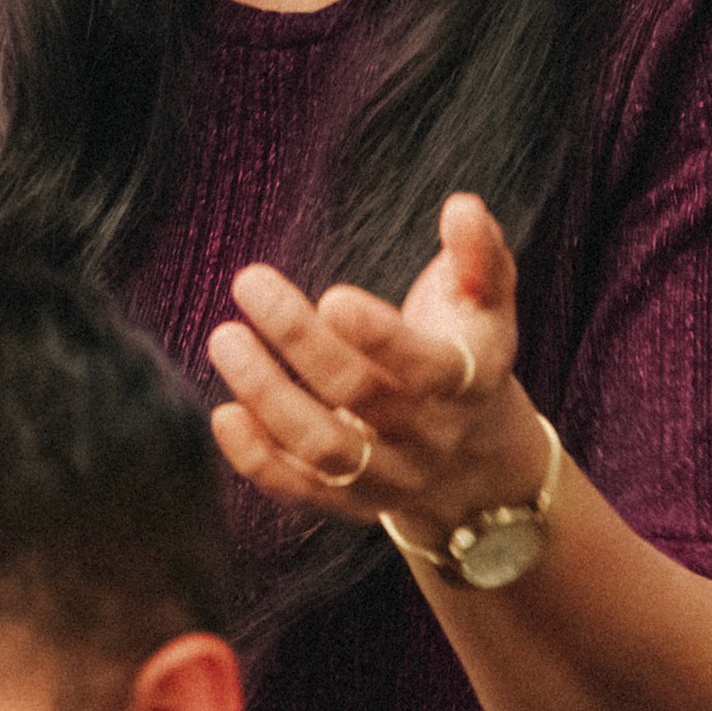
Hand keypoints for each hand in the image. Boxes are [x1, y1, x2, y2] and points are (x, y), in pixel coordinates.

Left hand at [208, 193, 539, 536]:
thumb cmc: (469, 352)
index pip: (424, 366)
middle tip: (248, 282)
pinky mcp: (348, 502)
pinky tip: (223, 412)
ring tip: (225, 339)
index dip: (379, 336)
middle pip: (359, 395)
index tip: (332, 296)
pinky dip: (256, 459)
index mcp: (468, 382)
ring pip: (324, 448)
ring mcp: (388, 476)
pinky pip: (299, 489)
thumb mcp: (488, 304)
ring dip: (266, 395)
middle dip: (299, 339)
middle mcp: (429, 436)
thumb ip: (480, 254)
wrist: (477, 459)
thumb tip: (462, 208)